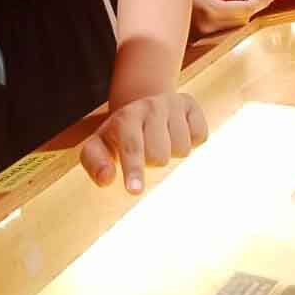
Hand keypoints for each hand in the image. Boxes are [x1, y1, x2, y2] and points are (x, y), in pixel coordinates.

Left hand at [81, 92, 207, 192]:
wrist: (142, 104)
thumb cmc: (119, 134)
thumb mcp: (99, 145)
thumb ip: (95, 163)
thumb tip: (106, 179)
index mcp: (125, 118)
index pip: (131, 146)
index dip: (133, 169)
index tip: (135, 191)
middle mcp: (150, 106)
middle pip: (160, 155)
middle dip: (154, 162)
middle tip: (147, 152)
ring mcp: (172, 103)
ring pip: (182, 149)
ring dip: (172, 153)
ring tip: (162, 142)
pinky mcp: (191, 105)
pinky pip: (200, 137)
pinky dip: (191, 142)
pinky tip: (177, 134)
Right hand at [190, 0, 276, 35]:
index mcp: (211, 11)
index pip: (246, 10)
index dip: (262, 2)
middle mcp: (208, 27)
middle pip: (242, 19)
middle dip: (248, 4)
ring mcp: (203, 35)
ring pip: (233, 25)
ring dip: (236, 9)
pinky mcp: (199, 37)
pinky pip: (222, 28)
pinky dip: (226, 15)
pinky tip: (216, 0)